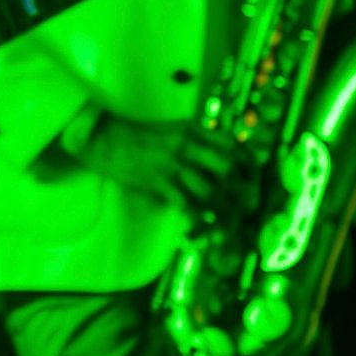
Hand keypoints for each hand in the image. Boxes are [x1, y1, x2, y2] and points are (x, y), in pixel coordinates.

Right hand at [68, 113, 235, 219]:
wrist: (104, 138)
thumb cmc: (137, 135)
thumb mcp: (172, 129)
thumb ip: (196, 139)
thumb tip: (222, 157)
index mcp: (192, 130)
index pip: (232, 146)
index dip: (246, 165)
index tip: (252, 181)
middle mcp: (187, 145)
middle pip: (227, 169)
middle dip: (238, 190)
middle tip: (244, 207)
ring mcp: (173, 164)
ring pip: (210, 191)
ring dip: (219, 211)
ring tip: (226, 225)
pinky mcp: (158, 181)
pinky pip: (186, 204)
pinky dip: (195, 218)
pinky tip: (198, 227)